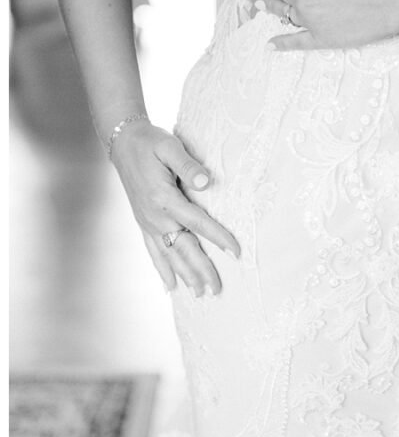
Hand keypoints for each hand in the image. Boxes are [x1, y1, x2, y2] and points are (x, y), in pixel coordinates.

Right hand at [110, 119, 239, 296]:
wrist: (123, 143)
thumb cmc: (151, 143)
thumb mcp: (170, 147)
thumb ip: (188, 166)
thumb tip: (207, 183)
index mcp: (164, 199)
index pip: (198, 223)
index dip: (218, 237)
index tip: (236, 252)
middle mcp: (155, 217)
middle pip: (183, 248)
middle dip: (201, 270)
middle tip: (217, 290)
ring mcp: (147, 222)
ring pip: (169, 255)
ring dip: (185, 275)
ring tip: (199, 294)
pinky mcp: (143, 222)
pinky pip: (153, 251)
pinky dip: (162, 269)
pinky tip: (169, 286)